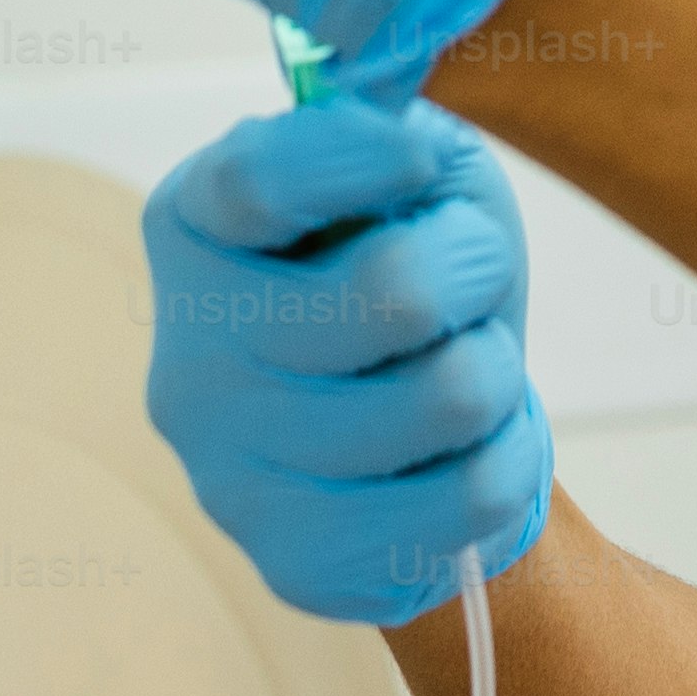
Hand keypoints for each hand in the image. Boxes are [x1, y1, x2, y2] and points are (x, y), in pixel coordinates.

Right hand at [144, 99, 551, 626]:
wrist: (431, 441)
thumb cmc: (417, 270)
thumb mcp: (413, 175)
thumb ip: (394, 136)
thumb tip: (396, 137)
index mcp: (196, 228)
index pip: (256, 180)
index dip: (361, 159)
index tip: (426, 158)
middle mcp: (187, 354)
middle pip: (390, 294)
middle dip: (474, 272)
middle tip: (469, 280)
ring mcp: (228, 470)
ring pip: (446, 397)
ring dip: (498, 369)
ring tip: (472, 367)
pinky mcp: (292, 559)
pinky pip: (466, 498)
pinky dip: (509, 458)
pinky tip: (473, 449)